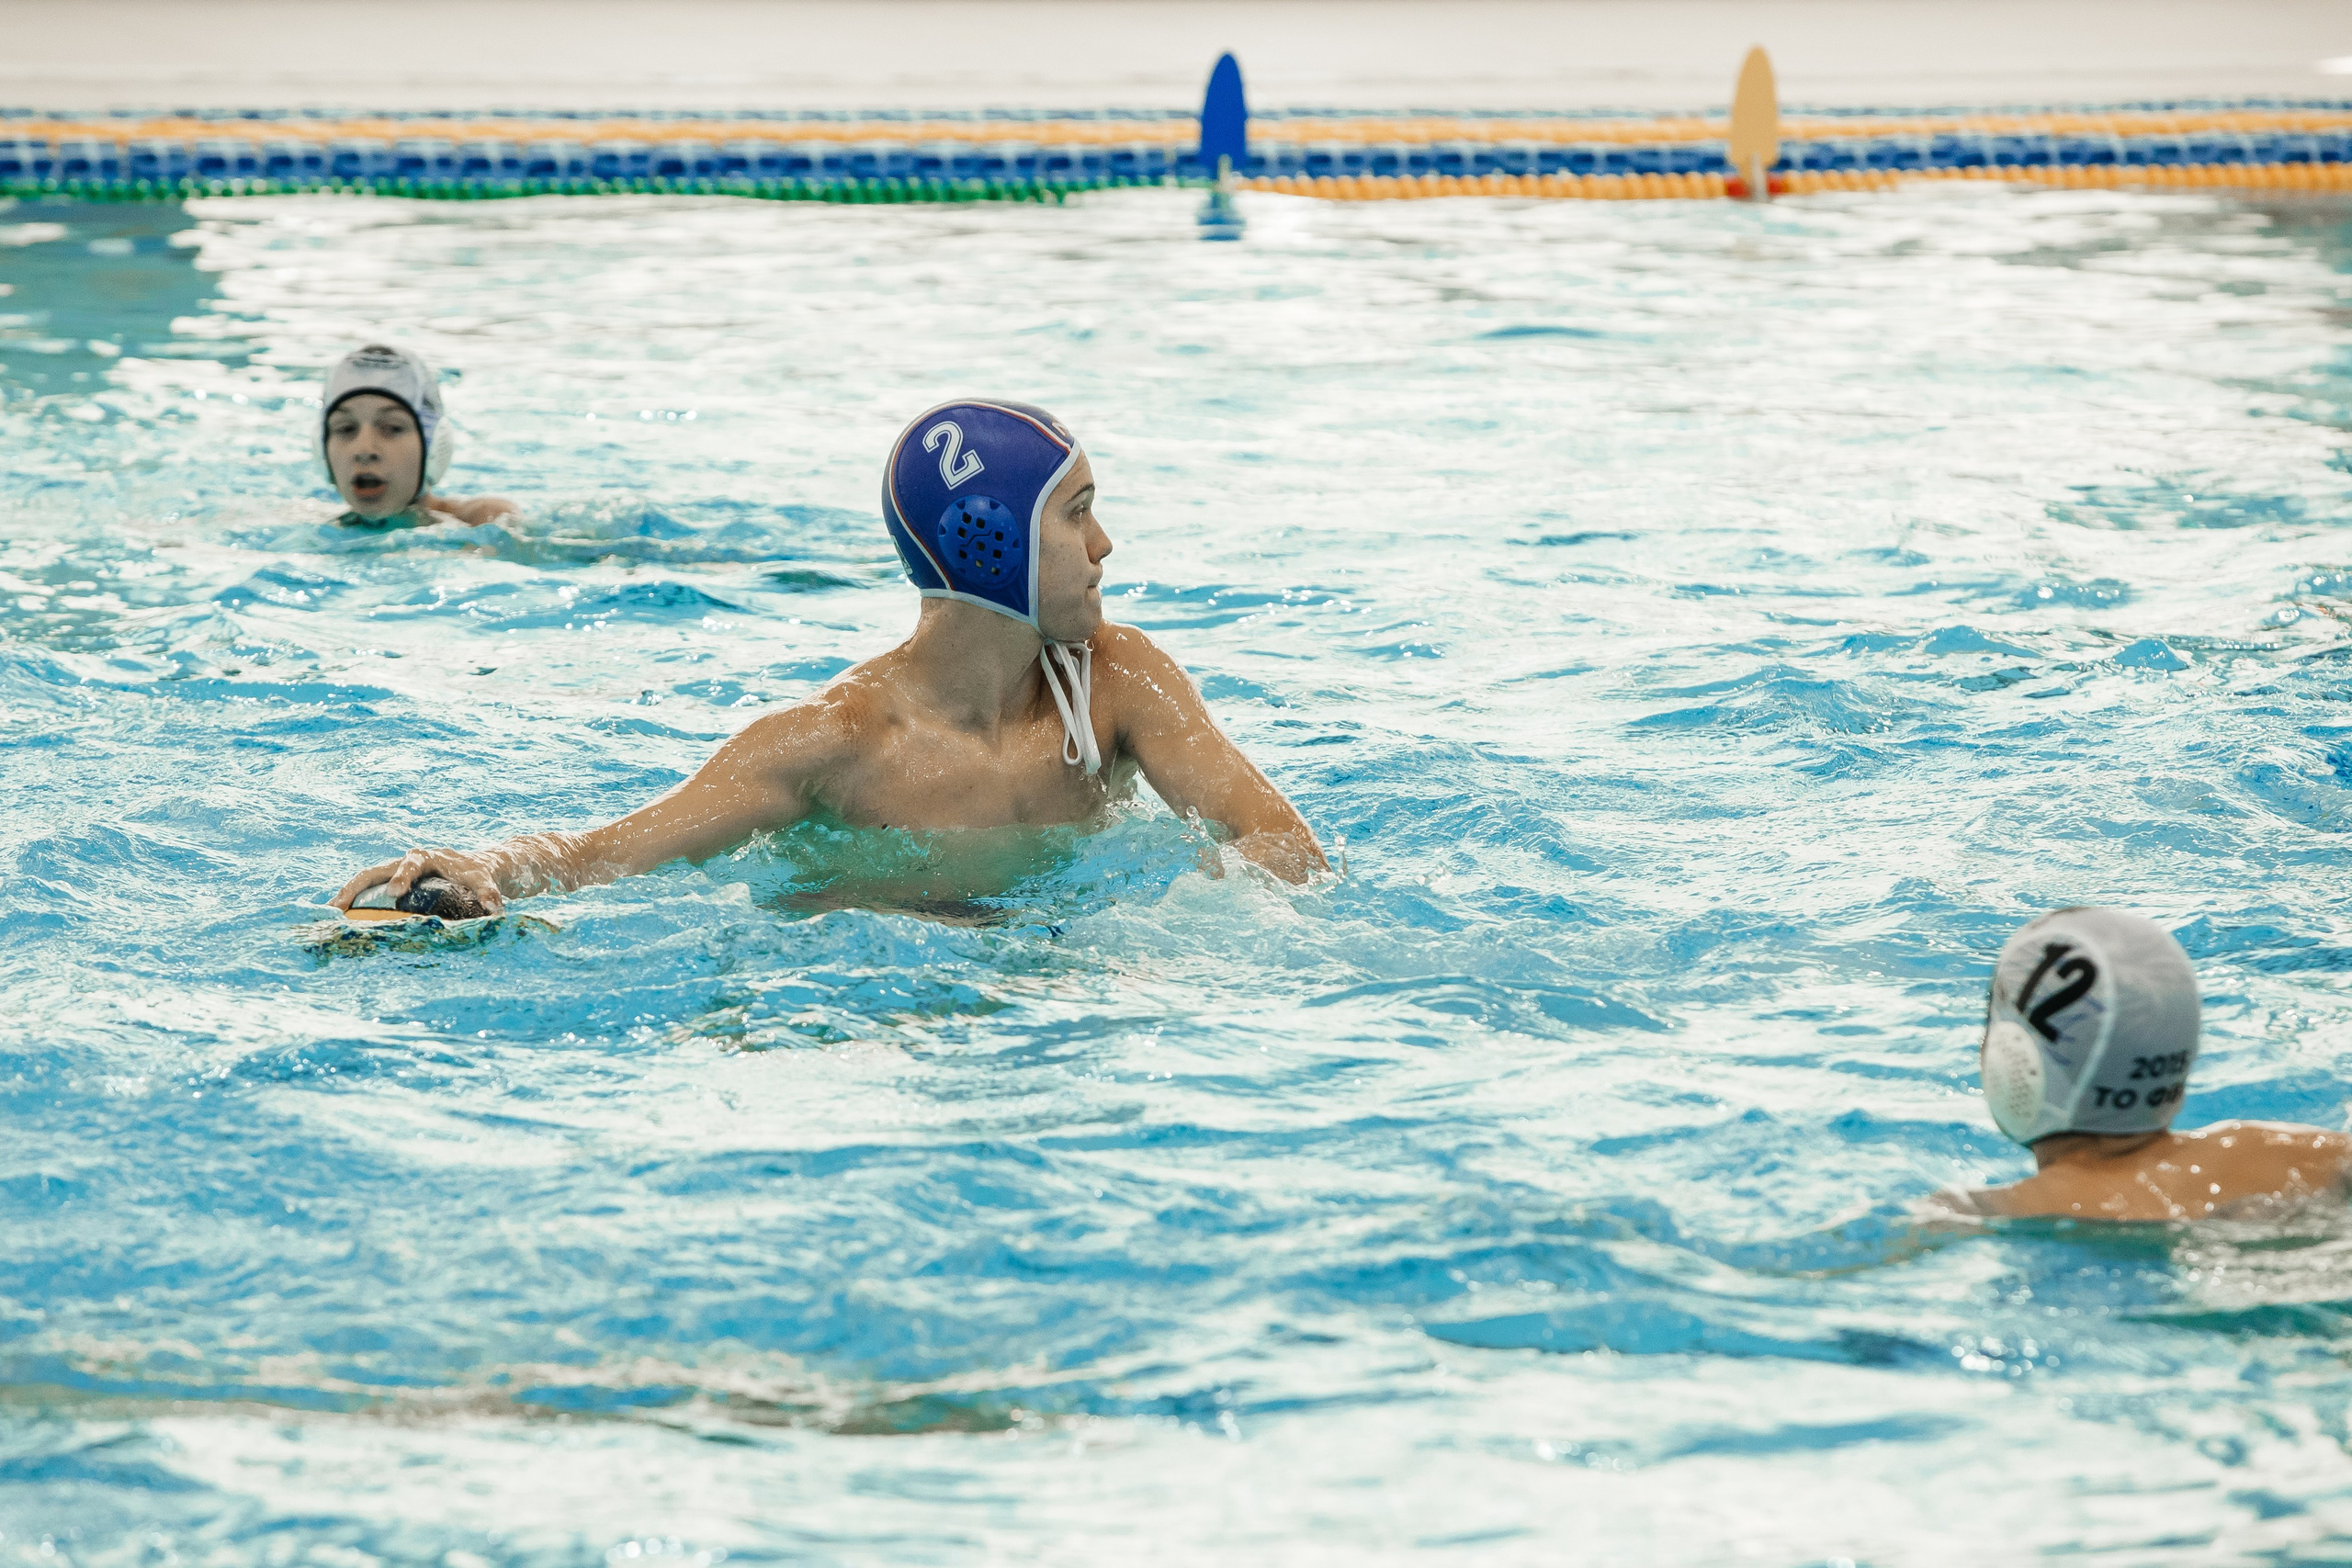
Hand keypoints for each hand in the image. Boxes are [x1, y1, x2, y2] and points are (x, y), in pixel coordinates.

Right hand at [331, 848, 506, 914]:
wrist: (471, 866)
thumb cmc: (475, 873)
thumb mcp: (484, 880)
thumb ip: (489, 892)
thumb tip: (495, 908)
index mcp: (426, 857)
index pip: (411, 864)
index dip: (402, 876)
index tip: (395, 892)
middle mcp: (404, 860)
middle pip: (374, 871)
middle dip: (355, 887)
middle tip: (339, 907)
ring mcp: (393, 870)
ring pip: (364, 879)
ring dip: (345, 895)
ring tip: (327, 914)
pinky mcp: (388, 881)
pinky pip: (366, 890)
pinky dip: (351, 901)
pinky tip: (338, 919)